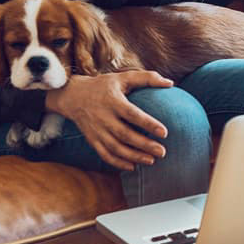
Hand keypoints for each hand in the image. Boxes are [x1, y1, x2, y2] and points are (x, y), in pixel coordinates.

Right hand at [46, 71, 173, 170]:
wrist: (72, 96)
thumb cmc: (104, 85)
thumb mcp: (123, 77)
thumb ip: (147, 78)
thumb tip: (170, 83)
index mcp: (113, 101)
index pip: (132, 114)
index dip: (148, 124)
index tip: (164, 132)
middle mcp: (103, 117)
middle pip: (125, 134)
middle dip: (144, 145)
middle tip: (162, 152)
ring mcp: (96, 130)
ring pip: (115, 148)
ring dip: (133, 156)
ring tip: (152, 161)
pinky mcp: (92, 139)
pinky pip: (104, 154)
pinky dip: (118, 163)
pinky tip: (133, 166)